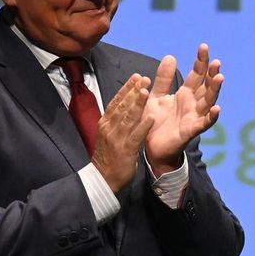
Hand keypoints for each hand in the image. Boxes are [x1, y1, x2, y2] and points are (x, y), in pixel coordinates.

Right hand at [92, 73, 153, 191]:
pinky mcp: (125, 150)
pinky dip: (143, 126)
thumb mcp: (109, 134)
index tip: (136, 77)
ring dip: (138, 104)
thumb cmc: (109, 156)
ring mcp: (117, 139)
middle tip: (144, 77)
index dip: (126, 88)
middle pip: (122, 106)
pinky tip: (152, 117)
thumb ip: (116, 120)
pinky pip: (136, 136)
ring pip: (128, 118)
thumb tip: (125, 105)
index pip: (116, 102)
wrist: (102, 179)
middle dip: (133, 91)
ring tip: (147, 91)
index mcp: (106, 123)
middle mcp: (110, 128)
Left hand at [143, 43, 223, 175]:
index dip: (201, 62)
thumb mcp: (156, 96)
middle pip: (206, 86)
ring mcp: (194, 117)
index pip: (197, 75)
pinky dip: (211, 117)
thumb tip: (171, 56)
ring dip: (215, 90)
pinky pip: (204, 123)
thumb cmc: (154, 121)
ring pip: (208, 101)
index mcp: (185, 94)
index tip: (203, 47)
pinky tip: (217, 108)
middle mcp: (193, 104)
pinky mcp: (190, 130)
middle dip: (212, 74)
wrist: (150, 146)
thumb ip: (163, 78)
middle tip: (216, 61)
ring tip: (220, 77)